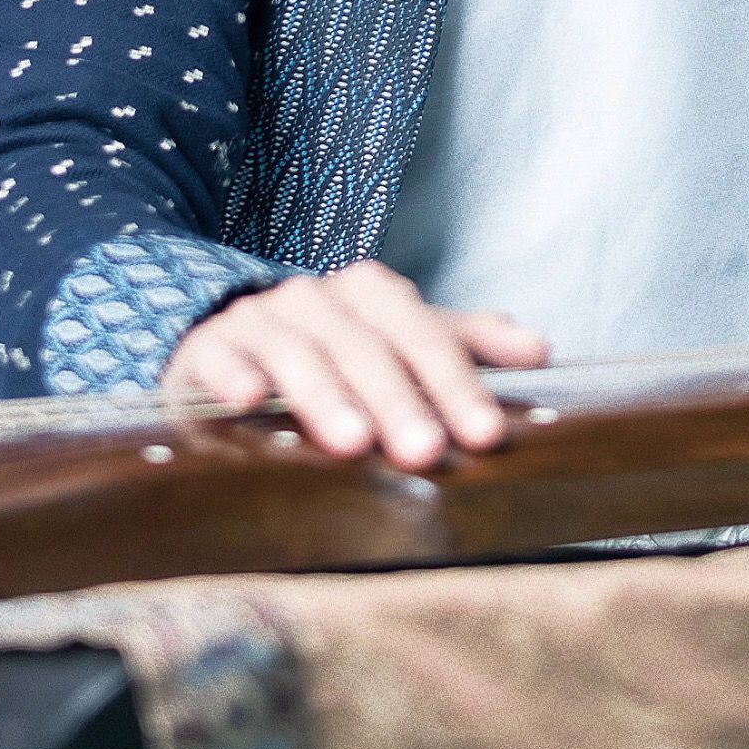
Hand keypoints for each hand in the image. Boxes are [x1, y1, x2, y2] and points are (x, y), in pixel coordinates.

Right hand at [159, 258, 550, 466]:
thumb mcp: (400, 342)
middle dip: (397, 399)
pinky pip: (219, 357)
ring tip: (351, 442)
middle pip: (364, 346)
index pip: (421, 333)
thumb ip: (465, 344)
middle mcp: (317, 299)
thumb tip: (541, 350)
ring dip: (324, 393)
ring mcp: (259, 320)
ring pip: (297, 351)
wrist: (230, 342)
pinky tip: (244, 403)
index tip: (484, 434)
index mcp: (369, 295)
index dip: (455, 381)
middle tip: (425, 453)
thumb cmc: (334, 353)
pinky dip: (232, 375)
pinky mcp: (207, 350)